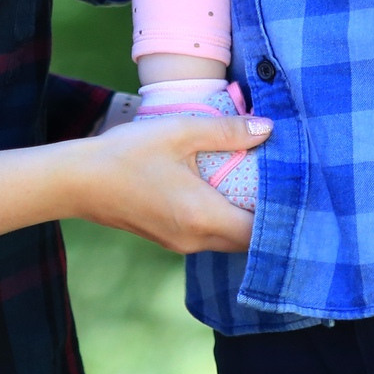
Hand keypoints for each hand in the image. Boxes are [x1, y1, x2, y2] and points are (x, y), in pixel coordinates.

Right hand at [74, 112, 266, 252]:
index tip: (296, 189)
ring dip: (246, 219)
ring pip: (230, 239)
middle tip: (282, 184)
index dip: (284, 215)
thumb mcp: (178, 132)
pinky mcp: (168, 239)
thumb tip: (269, 128)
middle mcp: (196, 239)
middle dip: (269, 217)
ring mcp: (181, 244)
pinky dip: (224, 219)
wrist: (76, 181)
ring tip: (258, 185)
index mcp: (203, 217)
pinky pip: (210, 235)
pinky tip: (222, 191)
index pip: (262, 232)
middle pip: (250, 241)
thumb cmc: (126, 154)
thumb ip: (226, 131)